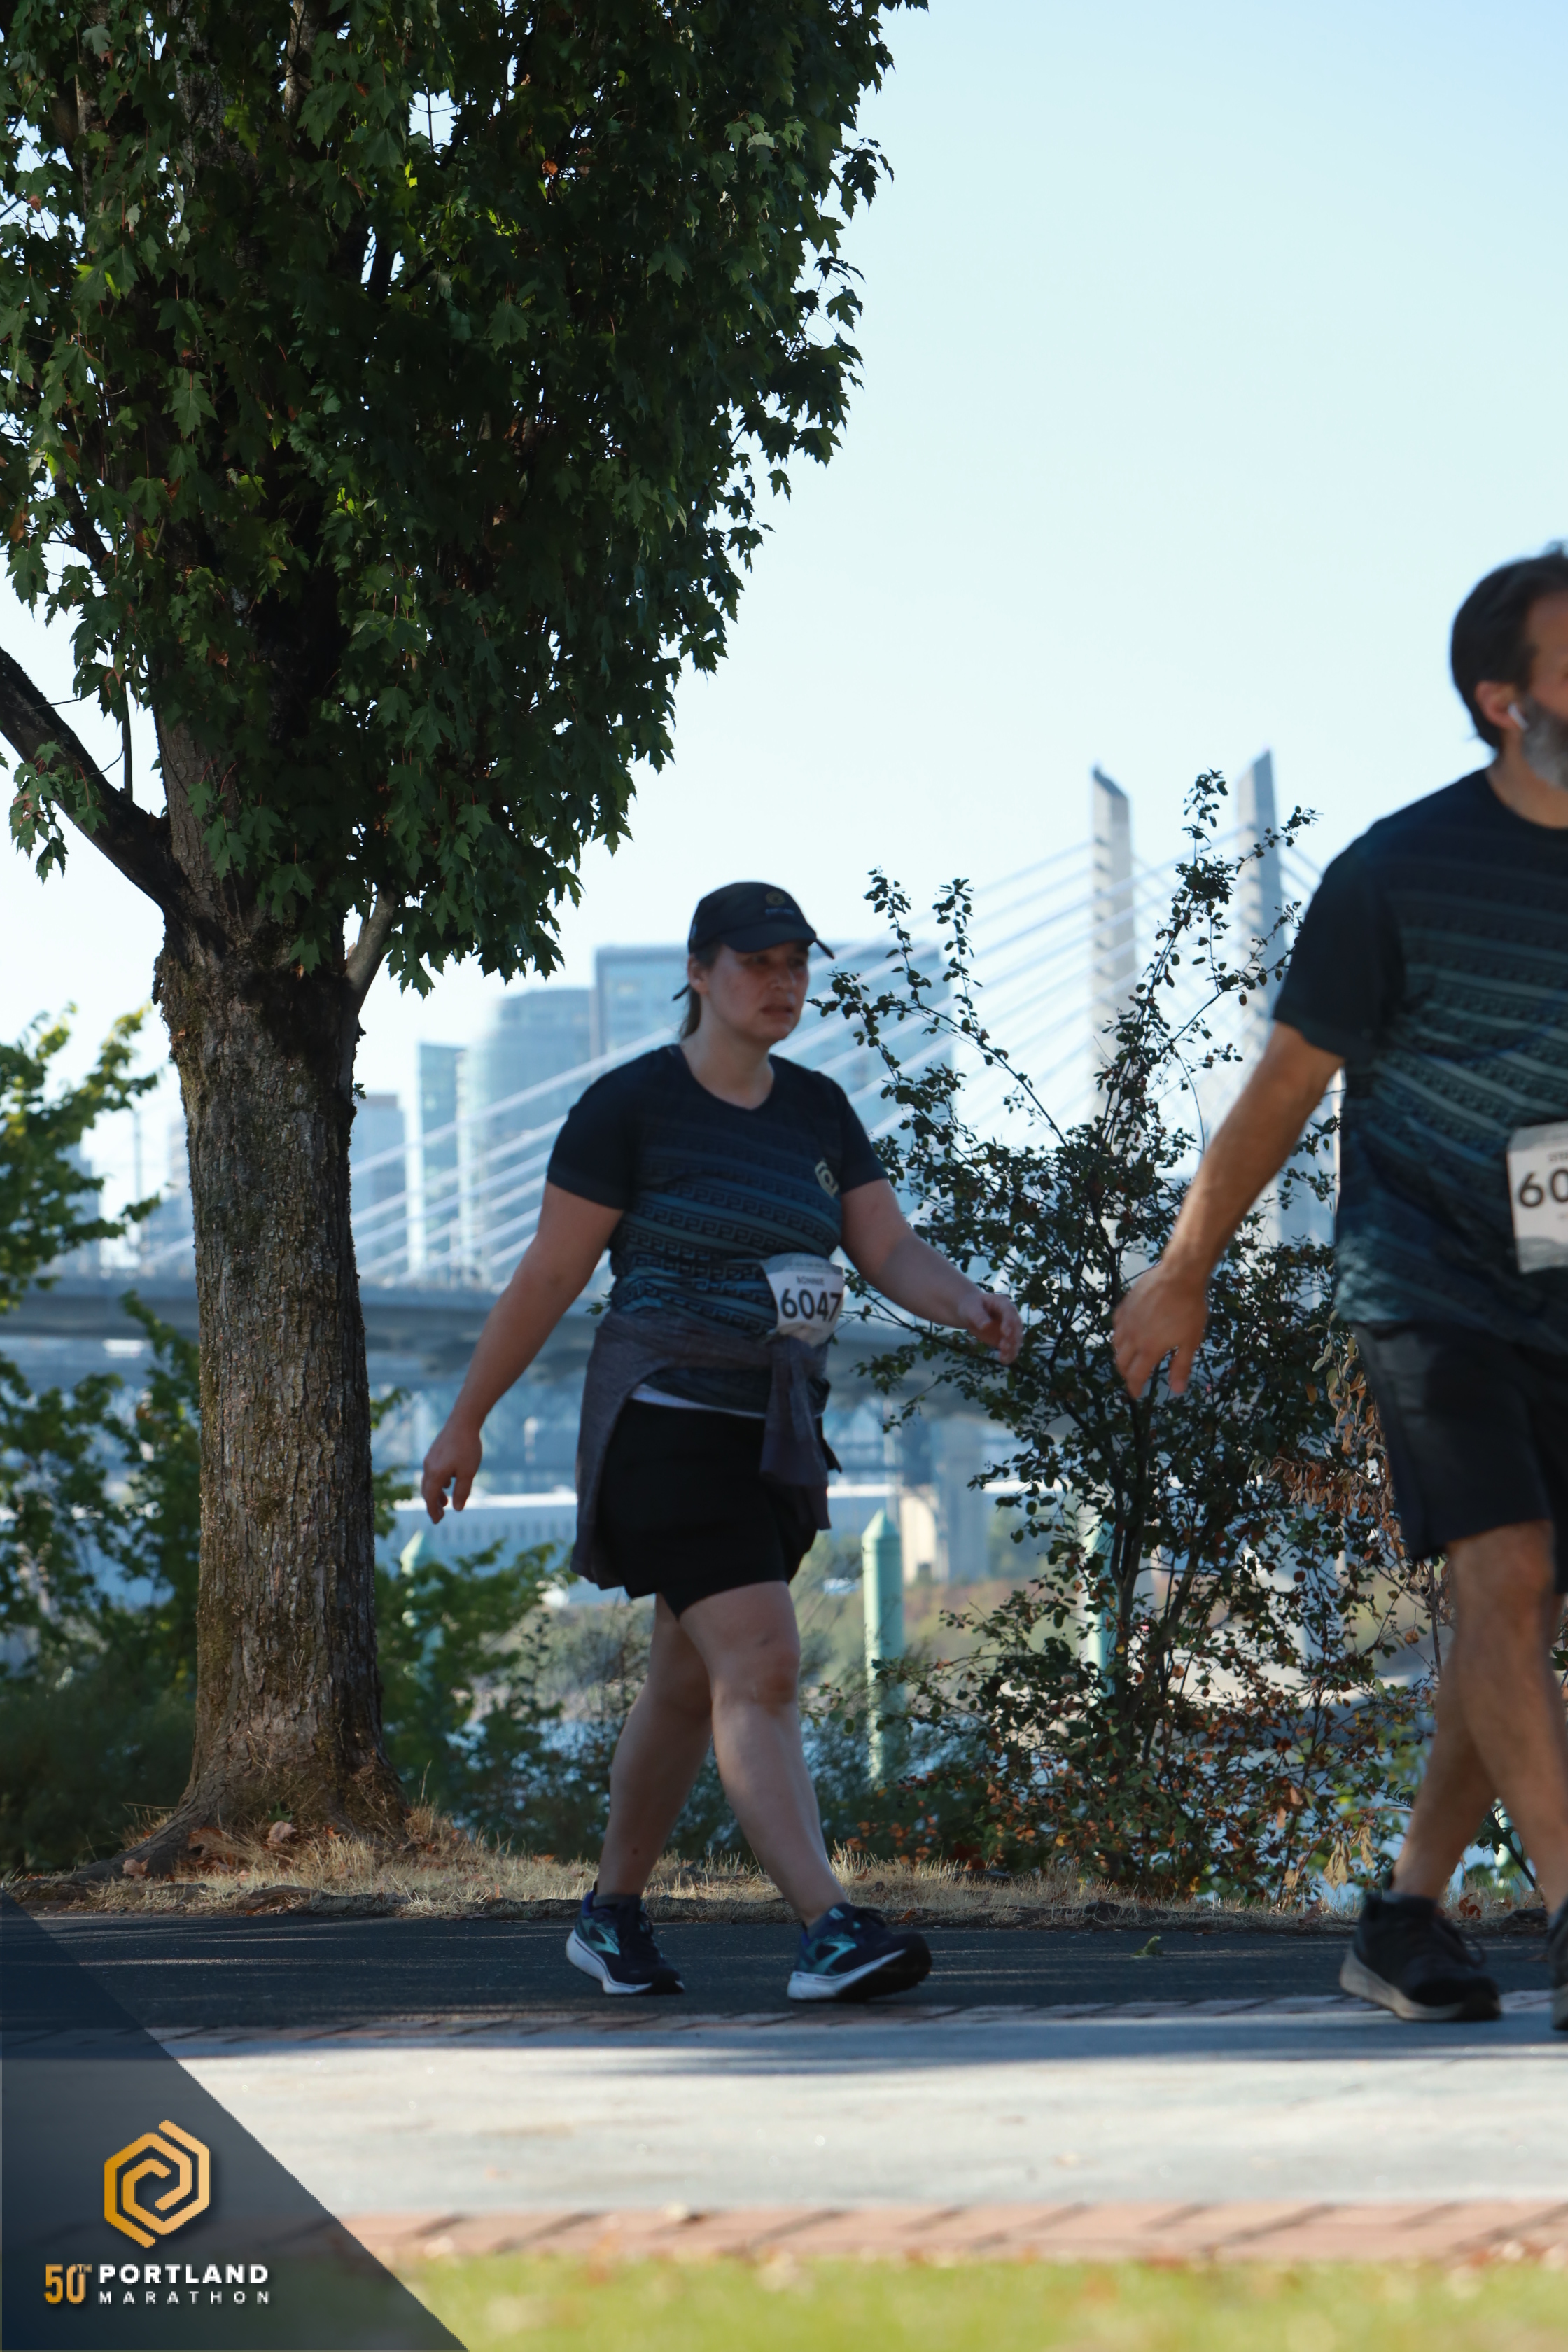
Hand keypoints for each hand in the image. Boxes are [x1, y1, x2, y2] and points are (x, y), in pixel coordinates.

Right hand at [421, 1418, 481, 1521]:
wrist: (463, 1421)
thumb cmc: (467, 1448)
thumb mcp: (468, 1473)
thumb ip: (462, 1492)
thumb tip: (457, 1509)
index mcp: (435, 1474)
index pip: (430, 1498)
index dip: (433, 1512)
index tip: (437, 1522)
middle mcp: (429, 1467)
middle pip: (427, 1491)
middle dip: (433, 1505)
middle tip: (440, 1516)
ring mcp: (431, 1458)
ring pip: (430, 1481)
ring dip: (436, 1493)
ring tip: (445, 1502)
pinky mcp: (435, 1452)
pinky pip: (433, 1471)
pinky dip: (438, 1482)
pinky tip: (448, 1482)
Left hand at [963, 1288, 1023, 1365]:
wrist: (970, 1313)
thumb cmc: (970, 1307)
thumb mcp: (971, 1309)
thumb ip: (978, 1316)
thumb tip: (986, 1326)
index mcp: (1003, 1304)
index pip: (1009, 1312)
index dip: (1009, 1322)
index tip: (1005, 1332)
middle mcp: (1010, 1316)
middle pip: (1016, 1327)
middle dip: (1012, 1337)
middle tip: (1004, 1346)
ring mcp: (1010, 1328)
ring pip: (1016, 1339)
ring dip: (1012, 1348)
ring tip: (1003, 1357)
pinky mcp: (1006, 1339)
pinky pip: (1011, 1348)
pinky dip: (1009, 1355)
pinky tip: (1003, 1361)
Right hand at [1112, 1261, 1207, 1396]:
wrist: (1179, 1275)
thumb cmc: (1189, 1310)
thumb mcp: (1191, 1341)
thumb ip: (1181, 1366)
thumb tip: (1177, 1390)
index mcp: (1149, 1349)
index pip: (1135, 1375)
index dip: (1134, 1388)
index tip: (1136, 1395)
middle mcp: (1133, 1337)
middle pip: (1121, 1362)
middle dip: (1126, 1373)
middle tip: (1133, 1376)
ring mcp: (1126, 1320)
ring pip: (1116, 1343)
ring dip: (1121, 1355)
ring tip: (1130, 1357)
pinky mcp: (1125, 1305)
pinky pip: (1116, 1325)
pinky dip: (1119, 1334)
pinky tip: (1127, 1332)